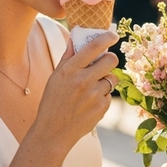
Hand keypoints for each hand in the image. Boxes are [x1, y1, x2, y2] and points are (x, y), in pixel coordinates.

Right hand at [35, 30, 118, 147]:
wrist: (54, 131)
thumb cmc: (53, 101)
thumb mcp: (56, 76)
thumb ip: (68, 56)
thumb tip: (76, 36)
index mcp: (70, 69)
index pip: (94, 46)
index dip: (107, 37)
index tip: (113, 35)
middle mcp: (83, 80)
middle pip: (111, 60)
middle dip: (110, 59)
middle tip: (105, 63)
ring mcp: (94, 94)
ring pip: (112, 78)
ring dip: (105, 80)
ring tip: (91, 89)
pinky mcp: (102, 107)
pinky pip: (109, 94)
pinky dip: (102, 96)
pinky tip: (89, 103)